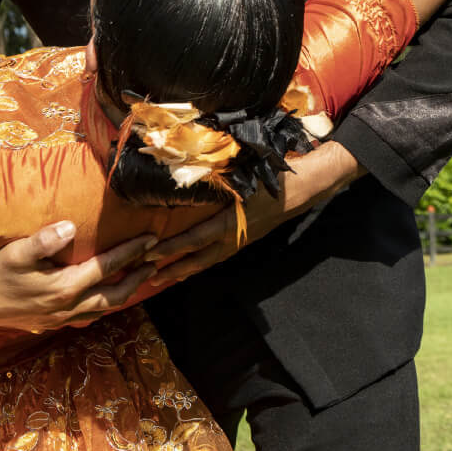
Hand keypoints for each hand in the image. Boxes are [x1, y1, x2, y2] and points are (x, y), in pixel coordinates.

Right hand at [0, 222, 156, 332]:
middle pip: (115, 295)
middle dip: (138, 277)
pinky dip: (103, 304)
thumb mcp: (14, 253)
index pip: (107, 268)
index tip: (151, 239)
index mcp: (63, 288)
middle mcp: (67, 307)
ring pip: (103, 308)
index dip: (132, 253)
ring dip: (124, 293)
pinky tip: (105, 296)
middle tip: (156, 260)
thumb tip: (70, 227)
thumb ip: (43, 241)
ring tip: (139, 277)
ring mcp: (60, 318)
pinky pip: (87, 316)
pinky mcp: (51, 322)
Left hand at [143, 141, 365, 286]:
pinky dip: (203, 262)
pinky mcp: (246, 240)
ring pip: (210, 261)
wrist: (302, 190)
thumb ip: (218, 179)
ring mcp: (241, 241)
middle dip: (174, 269)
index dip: (171, 249)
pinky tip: (194, 263)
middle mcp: (234, 237)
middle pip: (199, 259)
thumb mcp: (243, 176)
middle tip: (149, 278)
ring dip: (187, 269)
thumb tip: (188, 172)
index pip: (194, 239)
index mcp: (230, 222)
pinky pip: (220, 256)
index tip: (149, 254)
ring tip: (167, 277)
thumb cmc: (271, 179)